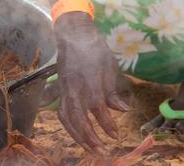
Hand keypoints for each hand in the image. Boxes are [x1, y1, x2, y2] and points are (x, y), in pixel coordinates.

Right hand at [54, 12, 129, 153]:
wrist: (73, 34)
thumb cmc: (94, 48)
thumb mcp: (109, 66)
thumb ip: (112, 91)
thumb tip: (123, 110)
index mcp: (88, 79)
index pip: (97, 107)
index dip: (105, 123)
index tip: (115, 135)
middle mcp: (74, 87)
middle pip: (78, 117)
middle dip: (89, 136)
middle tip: (102, 151)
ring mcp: (64, 89)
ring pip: (66, 117)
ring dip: (77, 135)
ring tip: (89, 148)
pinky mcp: (60, 90)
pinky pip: (61, 112)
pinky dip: (68, 126)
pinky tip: (77, 134)